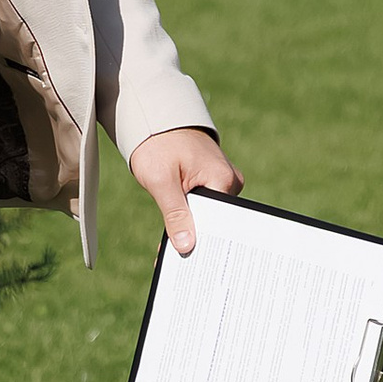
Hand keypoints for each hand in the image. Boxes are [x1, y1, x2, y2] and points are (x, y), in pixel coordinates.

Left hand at [128, 126, 241, 253]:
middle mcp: (228, 180)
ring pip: (209, 216)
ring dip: (192, 230)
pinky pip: (205, 206)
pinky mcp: (211, 181)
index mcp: (222, 180)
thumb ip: (175, 213)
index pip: (221, 223)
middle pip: (217, 221)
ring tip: (174, 255)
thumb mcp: (161, 181)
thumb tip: (186, 246)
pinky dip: (191, 219)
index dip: (204, 243)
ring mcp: (222, 180)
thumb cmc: (157, 143)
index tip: (187, 264)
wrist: (153, 117)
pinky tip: (178, 236)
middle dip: (197, 241)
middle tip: (176, 264)